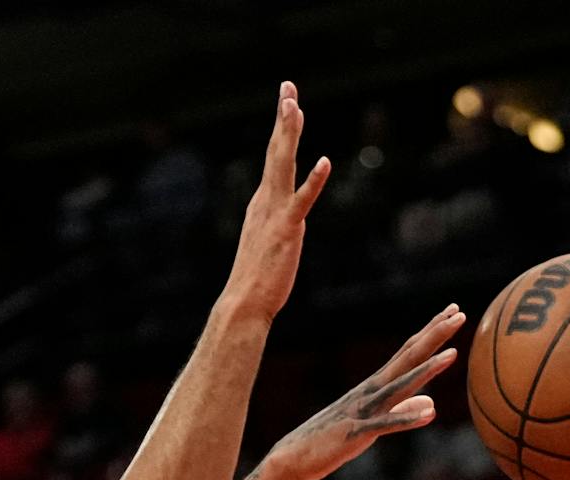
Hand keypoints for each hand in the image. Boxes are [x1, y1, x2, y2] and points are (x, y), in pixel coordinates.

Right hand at [220, 83, 331, 323]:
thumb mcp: (267, 242)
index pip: (274, 158)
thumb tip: (286, 222)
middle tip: (288, 86)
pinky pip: (302, 202)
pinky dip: (313, 181)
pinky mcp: (288, 230)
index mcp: (262, 202)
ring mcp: (275, 214)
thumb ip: (276, 225)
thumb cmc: (257, 279)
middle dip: (283, 117)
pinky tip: (324, 161)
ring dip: (289, 135)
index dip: (282, 128)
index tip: (288, 101)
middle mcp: (266, 201)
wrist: (244, 303)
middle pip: (276, 151)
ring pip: (283, 166)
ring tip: (294, 106)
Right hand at [261, 305, 463, 479]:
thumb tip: (432, 405)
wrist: (295, 456)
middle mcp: (372, 391)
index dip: (432, 332)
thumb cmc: (334, 439)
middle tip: (458, 313)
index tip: (453, 312)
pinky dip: (407, 418)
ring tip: (453, 354)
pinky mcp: (358, 432)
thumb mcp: (376, 423)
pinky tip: (431, 413)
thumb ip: (404, 411)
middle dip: (434, 336)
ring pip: (400, 385)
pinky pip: (386, 424)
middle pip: (409, 358)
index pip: (410, 353)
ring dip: (427, 370)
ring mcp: (365, 409)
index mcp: (377, 387)